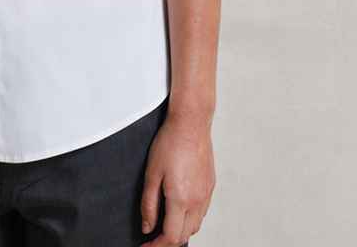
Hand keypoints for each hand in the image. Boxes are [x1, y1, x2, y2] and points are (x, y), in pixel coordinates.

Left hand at [139, 110, 214, 244]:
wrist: (191, 123)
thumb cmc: (171, 142)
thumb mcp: (152, 173)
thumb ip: (149, 204)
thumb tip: (147, 226)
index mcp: (181, 199)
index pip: (171, 237)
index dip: (156, 246)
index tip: (146, 246)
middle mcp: (197, 201)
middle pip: (184, 235)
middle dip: (168, 241)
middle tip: (153, 237)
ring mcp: (206, 194)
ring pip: (195, 226)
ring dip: (180, 230)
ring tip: (165, 224)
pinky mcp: (210, 186)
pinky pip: (201, 212)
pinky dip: (190, 218)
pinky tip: (179, 209)